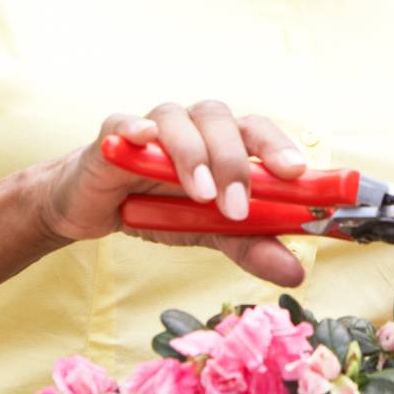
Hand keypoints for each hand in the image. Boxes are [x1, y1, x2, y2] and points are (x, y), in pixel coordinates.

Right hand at [37, 102, 309, 286]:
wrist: (97, 209)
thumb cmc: (160, 208)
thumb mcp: (210, 231)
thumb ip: (251, 245)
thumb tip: (296, 273)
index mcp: (225, 140)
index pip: (257, 130)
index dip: (278, 146)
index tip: (296, 172)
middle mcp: (195, 124)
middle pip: (222, 121)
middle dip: (234, 162)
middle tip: (237, 208)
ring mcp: (154, 126)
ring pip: (179, 120)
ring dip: (193, 154)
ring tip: (201, 193)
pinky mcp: (113, 135)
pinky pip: (123, 122)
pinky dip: (135, 127)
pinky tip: (143, 136)